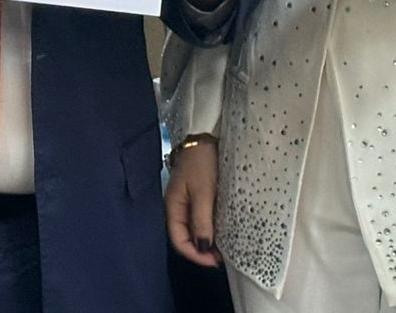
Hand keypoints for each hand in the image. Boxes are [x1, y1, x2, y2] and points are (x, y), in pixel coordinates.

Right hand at [165, 134, 220, 267]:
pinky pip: (200, 218)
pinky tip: (221, 230)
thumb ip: (202, 221)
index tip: (214, 261)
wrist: (204, 134)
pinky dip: (210, 228)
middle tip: (221, 258)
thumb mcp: (203, 192)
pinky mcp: (197, 194)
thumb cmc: (201, 162)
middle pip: (185, 237)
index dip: (195, 255)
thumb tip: (203, 247)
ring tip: (223, 248)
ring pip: (194, 228)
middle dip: (201, 250)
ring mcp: (187, 200)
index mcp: (173, 207)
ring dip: (206, 240)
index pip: (179, 240)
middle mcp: (177, 206)